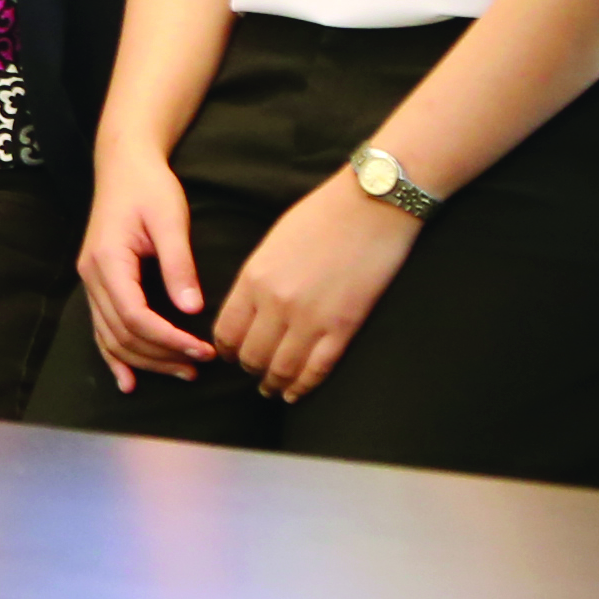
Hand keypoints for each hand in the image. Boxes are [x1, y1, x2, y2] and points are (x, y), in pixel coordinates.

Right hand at [78, 151, 217, 391]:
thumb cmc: (149, 187)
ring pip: (111, 337)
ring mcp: (91, 282)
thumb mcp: (170, 219)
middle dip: (161, 356)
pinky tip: (129, 380)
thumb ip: (179, 264)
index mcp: (108, 261)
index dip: (169, 339)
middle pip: (122, 334)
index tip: (202, 350)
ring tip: (182, 371)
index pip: (135, 316)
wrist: (123, 165)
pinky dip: (115, 357)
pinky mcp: (98, 284)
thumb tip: (192, 309)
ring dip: (144, 361)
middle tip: (199, 365)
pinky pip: (101, 329)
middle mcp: (93, 276)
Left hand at [216, 172, 421, 402]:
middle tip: (254, 373)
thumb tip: (247, 310)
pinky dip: (303, 387)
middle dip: (249, 368)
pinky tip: (296, 393)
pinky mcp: (343, 327)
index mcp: (253, 278)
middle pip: (251, 355)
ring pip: (281, 369)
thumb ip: (257, 279)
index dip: (227, 350)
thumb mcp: (273, 244)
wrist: (371, 205)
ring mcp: (310, 319)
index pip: (227, 331)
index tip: (231, 355)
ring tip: (272, 389)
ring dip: (274, 384)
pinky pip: (317, 369)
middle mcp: (276, 303)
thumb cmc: (322, 216)